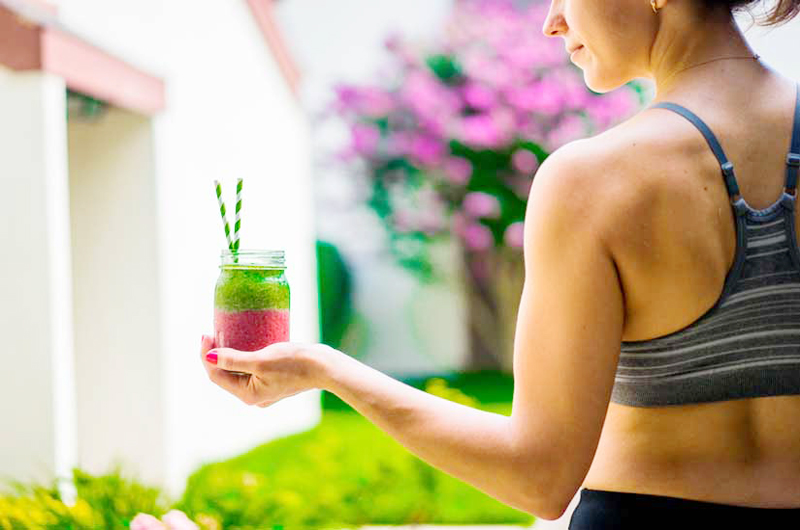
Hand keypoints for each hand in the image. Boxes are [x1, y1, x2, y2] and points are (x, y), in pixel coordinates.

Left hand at [200, 335, 328, 407]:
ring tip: (224, 335)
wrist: (325, 367)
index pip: (216, 375)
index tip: (205, 333)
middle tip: (212, 331)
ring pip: (237, 371)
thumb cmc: (295, 363)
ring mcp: (264, 389)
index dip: (207, 355)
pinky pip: (250, 368)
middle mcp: (254, 396)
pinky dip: (243, 356)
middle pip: (225, 374)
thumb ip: (234, 359)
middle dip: (215, 354)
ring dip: (228, 354)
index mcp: (248, 395)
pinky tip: (243, 342)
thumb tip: (210, 357)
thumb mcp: (261, 360)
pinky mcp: (273, 380)